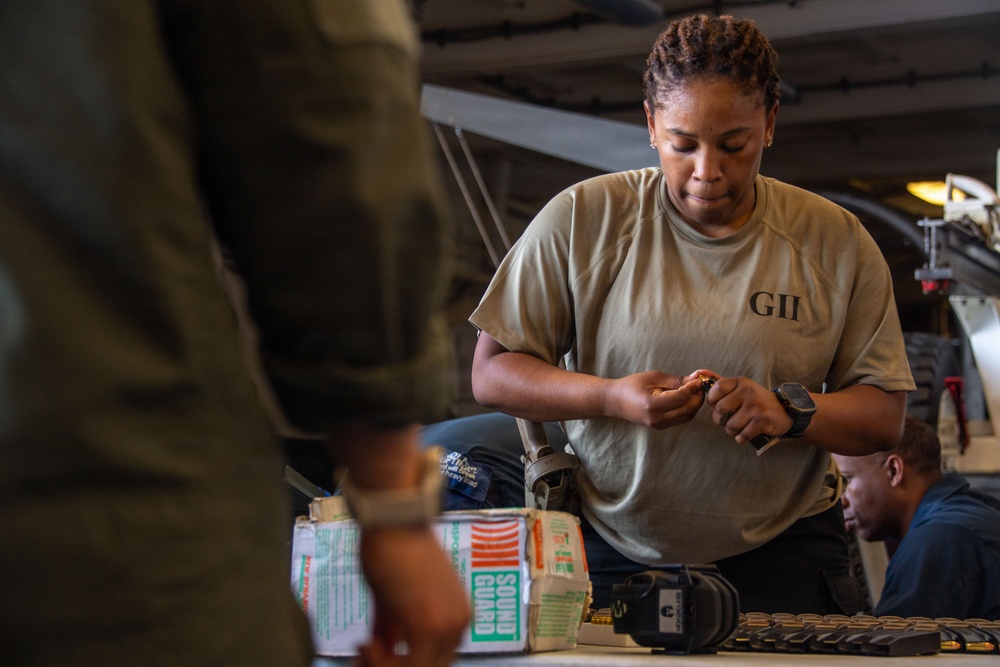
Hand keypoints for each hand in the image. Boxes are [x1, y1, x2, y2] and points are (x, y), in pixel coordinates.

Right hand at [355, 526, 469, 666]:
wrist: (395, 522)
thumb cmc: (394, 549)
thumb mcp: (394, 599)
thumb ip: (393, 630)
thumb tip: (383, 649)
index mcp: (458, 615)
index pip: (434, 659)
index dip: (398, 662)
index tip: (372, 650)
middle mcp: (460, 624)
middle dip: (390, 666)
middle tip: (365, 653)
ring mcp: (448, 627)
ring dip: (385, 665)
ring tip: (366, 646)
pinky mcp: (429, 628)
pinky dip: (382, 663)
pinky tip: (367, 643)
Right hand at [606, 370, 704, 428]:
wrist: (615, 401)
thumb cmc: (632, 385)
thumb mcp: (654, 377)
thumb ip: (676, 380)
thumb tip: (696, 379)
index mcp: (653, 404)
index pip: (681, 397)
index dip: (693, 388)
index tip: (699, 379)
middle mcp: (657, 418)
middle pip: (688, 410)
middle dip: (698, 398)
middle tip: (700, 386)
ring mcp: (659, 425)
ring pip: (686, 417)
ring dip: (694, 405)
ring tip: (695, 392)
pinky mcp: (660, 426)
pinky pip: (680, 419)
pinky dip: (687, 409)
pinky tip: (686, 399)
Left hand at [704, 376, 791, 444]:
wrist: (785, 411)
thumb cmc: (756, 401)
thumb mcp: (742, 388)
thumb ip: (722, 383)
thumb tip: (701, 373)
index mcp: (741, 382)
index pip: (717, 388)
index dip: (711, 400)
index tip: (715, 406)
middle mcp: (748, 392)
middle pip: (720, 409)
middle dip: (719, 420)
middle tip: (725, 421)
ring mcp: (756, 406)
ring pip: (731, 425)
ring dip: (731, 431)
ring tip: (738, 428)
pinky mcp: (762, 420)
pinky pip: (742, 435)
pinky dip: (741, 438)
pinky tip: (746, 434)